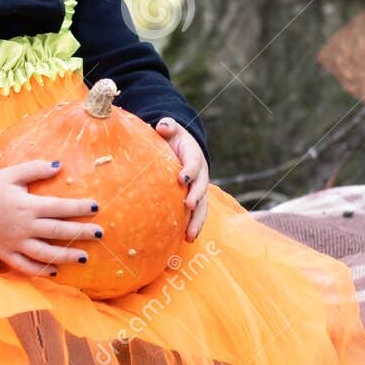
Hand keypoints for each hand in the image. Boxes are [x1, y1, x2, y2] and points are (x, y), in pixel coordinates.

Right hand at [0, 162, 103, 276]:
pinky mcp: (4, 254)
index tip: (96, 207)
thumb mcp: (12, 173)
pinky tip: (55, 270)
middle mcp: (22, 226)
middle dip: (80, 233)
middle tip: (100, 234)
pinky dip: (40, 270)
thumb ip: (36, 169)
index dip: (78, 207)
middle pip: (57, 231)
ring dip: (65, 256)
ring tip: (84, 258)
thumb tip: (60, 165)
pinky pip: (24, 266)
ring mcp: (13, 243)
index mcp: (26, 205)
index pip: (58, 207)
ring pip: (44, 253)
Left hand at [155, 118, 209, 241]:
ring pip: (202, 206)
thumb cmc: (172, 139)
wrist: (182, 148)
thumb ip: (168, 126)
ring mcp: (198, 189)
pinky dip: (193, 226)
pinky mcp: (194, 201)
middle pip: (201, 187)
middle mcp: (200, 175)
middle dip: (195, 196)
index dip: (189, 170)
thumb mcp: (171, 129)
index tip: (182, 178)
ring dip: (197, 220)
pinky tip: (187, 239)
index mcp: (193, 156)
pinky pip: (196, 215)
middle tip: (187, 204)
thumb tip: (162, 126)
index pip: (194, 162)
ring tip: (190, 235)